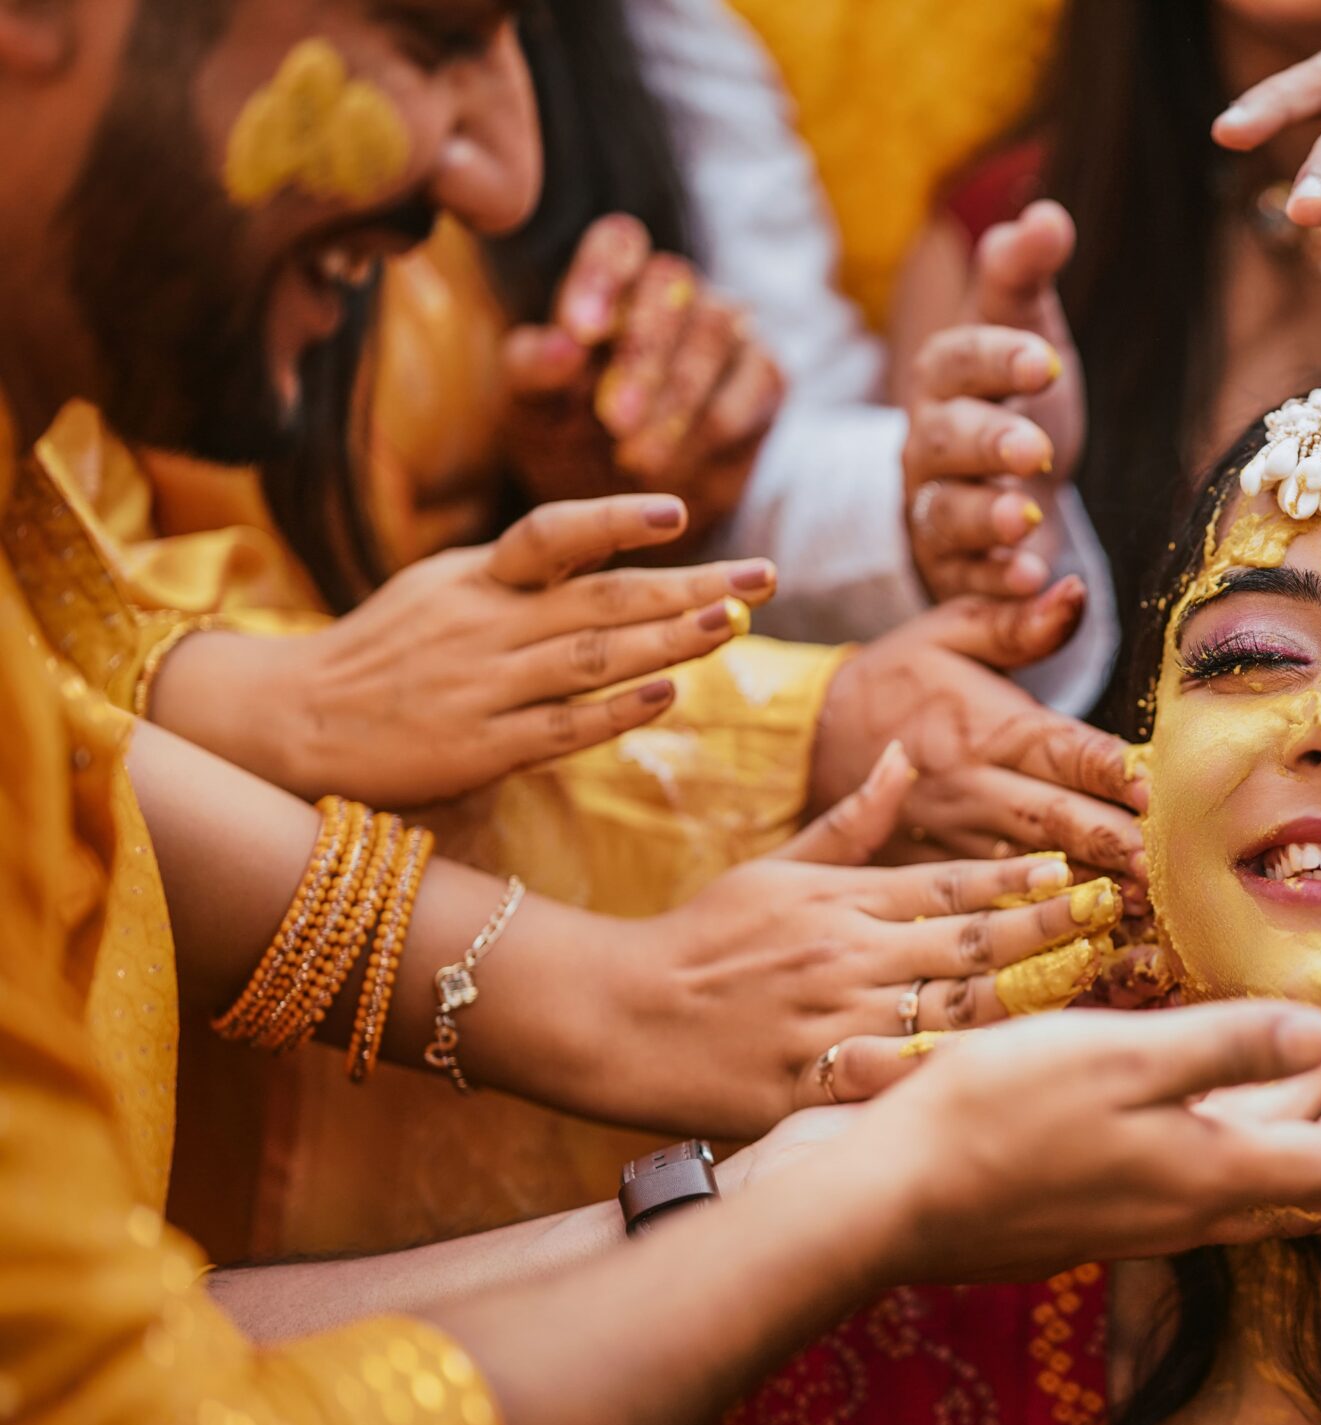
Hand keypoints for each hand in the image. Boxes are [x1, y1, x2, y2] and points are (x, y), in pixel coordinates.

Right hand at [155, 494, 773, 807]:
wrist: (288, 720)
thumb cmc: (384, 655)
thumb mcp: (441, 592)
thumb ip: (521, 580)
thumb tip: (612, 561)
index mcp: (474, 578)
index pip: (553, 534)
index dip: (616, 519)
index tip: (680, 513)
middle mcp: (482, 624)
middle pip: (601, 596)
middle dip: (690, 584)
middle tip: (763, 577)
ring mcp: (481, 686)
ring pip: (591, 657)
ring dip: (668, 642)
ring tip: (730, 625)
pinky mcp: (477, 748)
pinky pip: (561, 727)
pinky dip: (616, 710)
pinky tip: (667, 695)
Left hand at [499, 214, 787, 545]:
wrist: (626, 500)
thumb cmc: (568, 435)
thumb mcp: (532, 408)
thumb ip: (535, 370)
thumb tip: (564, 343)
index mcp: (612, 278)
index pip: (618, 242)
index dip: (601, 275)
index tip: (580, 333)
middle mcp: (675, 291)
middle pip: (669, 282)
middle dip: (641, 351)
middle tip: (612, 420)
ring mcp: (728, 328)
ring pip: (714, 332)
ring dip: (676, 400)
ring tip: (637, 460)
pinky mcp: (767, 374)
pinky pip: (754, 383)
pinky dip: (713, 428)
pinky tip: (677, 463)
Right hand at [605, 745, 1133, 1136]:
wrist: (616, 1013)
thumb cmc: (704, 939)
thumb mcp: (778, 867)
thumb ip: (856, 819)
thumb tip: (910, 753)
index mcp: (842, 902)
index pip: (949, 885)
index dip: (1018, 880)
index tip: (1076, 872)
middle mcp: (846, 955)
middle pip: (968, 945)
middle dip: (1048, 934)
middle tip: (1114, 924)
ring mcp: (832, 1022)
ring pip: (949, 1012)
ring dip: (1026, 1003)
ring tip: (1091, 992)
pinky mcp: (814, 1084)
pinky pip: (899, 1082)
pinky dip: (954, 1079)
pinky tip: (1011, 1080)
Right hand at [779, 1003, 1320, 1281]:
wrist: (878, 1200)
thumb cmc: (996, 1115)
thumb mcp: (1123, 1054)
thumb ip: (1229, 1045)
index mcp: (1210, 1176)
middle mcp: (1183, 1215)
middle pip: (1292, 1171)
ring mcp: (1130, 1224)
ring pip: (1235, 1179)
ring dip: (1271, 1121)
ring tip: (1278, 1058)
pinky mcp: (1083, 1218)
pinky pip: (1179, 1182)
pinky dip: (1208, 1133)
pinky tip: (1178, 1092)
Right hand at [807, 582, 1146, 882]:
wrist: (808, 743)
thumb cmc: (891, 682)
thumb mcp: (944, 633)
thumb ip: (1013, 623)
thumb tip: (1074, 591)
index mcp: (984, 726)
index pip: (1058, 749)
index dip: (1106, 769)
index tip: (1150, 788)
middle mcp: (974, 784)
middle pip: (1052, 816)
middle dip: (1107, 840)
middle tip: (1159, 864)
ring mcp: (956, 833)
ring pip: (1028, 864)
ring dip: (1082, 884)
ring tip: (1137, 905)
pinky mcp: (937, 867)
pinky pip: (989, 892)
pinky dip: (1031, 910)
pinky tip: (1076, 932)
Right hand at [902, 200, 1084, 601]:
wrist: (994, 490)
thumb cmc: (1010, 401)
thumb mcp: (1024, 335)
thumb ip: (1026, 278)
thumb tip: (1045, 213)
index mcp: (948, 378)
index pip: (959, 360)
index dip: (996, 360)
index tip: (1043, 362)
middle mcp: (932, 444)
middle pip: (945, 440)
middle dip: (986, 443)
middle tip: (1033, 448)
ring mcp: (937, 509)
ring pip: (947, 514)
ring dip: (986, 519)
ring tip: (1028, 520)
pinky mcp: (956, 568)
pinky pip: (967, 579)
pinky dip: (997, 581)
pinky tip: (1033, 580)